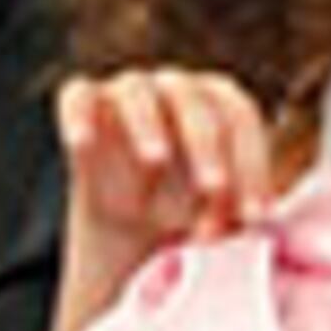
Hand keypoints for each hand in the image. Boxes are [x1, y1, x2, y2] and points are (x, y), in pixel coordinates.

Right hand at [51, 63, 274, 330]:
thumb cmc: (190, 220)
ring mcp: (127, 94)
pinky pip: (76, 96)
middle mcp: (175, 91)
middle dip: (206, 144)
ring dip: (147, 121)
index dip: (252, 162)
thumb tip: (253, 226)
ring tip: (155, 159)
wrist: (132, 240)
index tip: (254, 217)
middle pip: (193, 100)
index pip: (240, 117)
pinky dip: (78, 113)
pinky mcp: (82, 107)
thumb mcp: (217, 223)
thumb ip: (234, 218)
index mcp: (220, 106)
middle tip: (213, 189)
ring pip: (135, 91)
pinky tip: (82, 143)